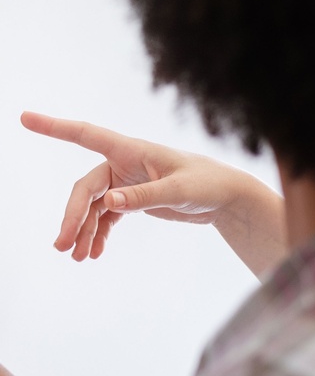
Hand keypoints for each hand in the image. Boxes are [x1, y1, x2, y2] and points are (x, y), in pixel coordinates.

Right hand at [21, 112, 286, 274]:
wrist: (227, 198)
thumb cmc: (208, 184)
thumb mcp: (179, 190)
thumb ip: (144, 196)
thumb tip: (108, 203)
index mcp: (132, 150)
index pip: (86, 135)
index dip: (55, 127)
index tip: (25, 118)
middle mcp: (124, 163)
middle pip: (85, 188)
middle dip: (72, 216)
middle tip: (62, 245)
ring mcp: (127, 182)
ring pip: (93, 206)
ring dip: (82, 230)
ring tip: (76, 257)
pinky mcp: (134, 199)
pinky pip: (106, 217)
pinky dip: (97, 234)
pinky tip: (93, 253)